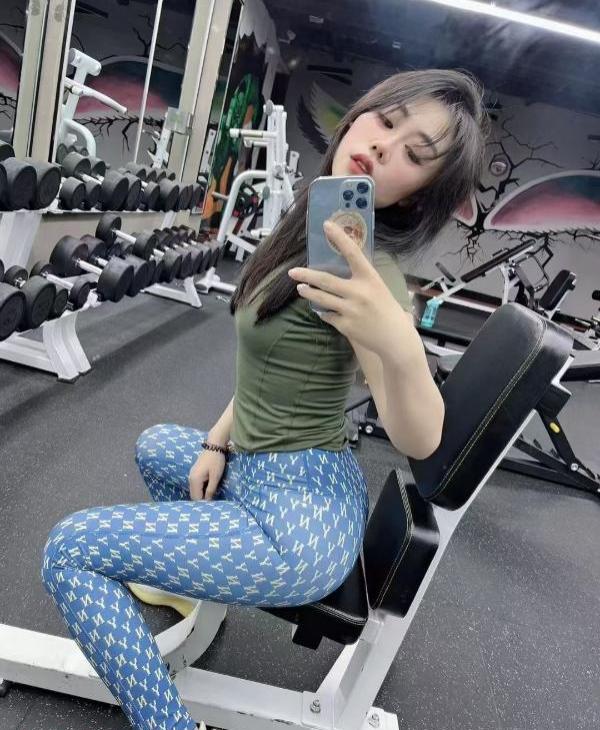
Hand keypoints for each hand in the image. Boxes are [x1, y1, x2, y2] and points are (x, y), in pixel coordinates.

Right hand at [188, 450, 225, 500]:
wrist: (214, 446)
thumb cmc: (216, 461)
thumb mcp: (215, 477)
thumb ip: (211, 489)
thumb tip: (208, 501)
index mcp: (195, 480)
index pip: (196, 498)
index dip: (203, 504)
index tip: (211, 507)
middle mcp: (190, 478)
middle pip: (194, 495)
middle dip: (201, 500)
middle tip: (212, 504)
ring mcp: (191, 475)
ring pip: (194, 490)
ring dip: (201, 494)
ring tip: (211, 498)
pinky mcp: (194, 472)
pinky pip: (196, 485)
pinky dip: (201, 489)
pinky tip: (208, 490)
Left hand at [289, 220, 414, 358]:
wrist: (394, 337)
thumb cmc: (386, 308)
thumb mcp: (377, 287)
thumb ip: (360, 278)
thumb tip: (339, 266)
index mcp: (370, 278)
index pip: (353, 253)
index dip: (339, 238)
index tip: (326, 225)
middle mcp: (359, 292)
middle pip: (325, 280)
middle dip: (306, 275)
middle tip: (292, 272)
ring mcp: (350, 310)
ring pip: (321, 298)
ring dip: (308, 292)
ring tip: (301, 288)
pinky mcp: (345, 325)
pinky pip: (327, 315)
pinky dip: (324, 311)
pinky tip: (323, 309)